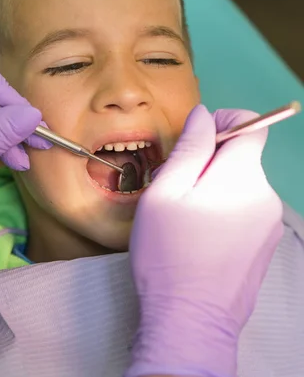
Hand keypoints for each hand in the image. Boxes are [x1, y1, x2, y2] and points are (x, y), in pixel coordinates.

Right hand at [126, 105, 282, 376]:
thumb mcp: (166, 192)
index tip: (195, 141)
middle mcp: (266, 195)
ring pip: (240, 184)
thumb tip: (203, 114)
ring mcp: (269, 223)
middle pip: (242, 157)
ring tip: (185, 216)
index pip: (251, 125)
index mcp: (243, 176)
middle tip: (176, 188)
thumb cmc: (169, 254)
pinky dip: (225, 209)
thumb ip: (189, 147)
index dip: (223, 122)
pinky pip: (245, 209)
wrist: (190, 322)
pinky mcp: (265, 244)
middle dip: (209, 161)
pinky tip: (201, 236)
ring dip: (215, 187)